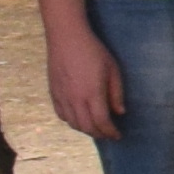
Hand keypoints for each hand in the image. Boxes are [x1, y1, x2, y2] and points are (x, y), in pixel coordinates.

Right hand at [42, 17, 127, 141]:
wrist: (66, 38)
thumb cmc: (93, 51)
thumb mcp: (112, 70)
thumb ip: (116, 93)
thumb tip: (119, 113)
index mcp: (92, 93)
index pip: (101, 122)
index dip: (110, 132)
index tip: (118, 135)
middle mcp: (75, 99)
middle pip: (86, 127)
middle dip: (99, 134)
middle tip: (109, 134)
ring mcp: (62, 97)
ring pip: (73, 123)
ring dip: (86, 129)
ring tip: (96, 128)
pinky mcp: (53, 93)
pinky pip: (61, 115)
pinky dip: (72, 121)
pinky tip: (80, 119)